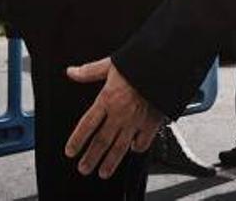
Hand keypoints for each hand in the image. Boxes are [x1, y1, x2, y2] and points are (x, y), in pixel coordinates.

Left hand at [64, 58, 164, 178]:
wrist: (164, 65)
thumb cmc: (138, 64)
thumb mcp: (110, 64)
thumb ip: (89, 71)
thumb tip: (72, 72)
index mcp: (107, 99)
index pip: (87, 125)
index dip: (77, 140)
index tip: (71, 151)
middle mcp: (120, 114)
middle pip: (101, 141)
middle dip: (91, 157)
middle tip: (84, 168)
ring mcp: (136, 121)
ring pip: (119, 148)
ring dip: (110, 162)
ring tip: (103, 172)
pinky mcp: (151, 124)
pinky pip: (142, 143)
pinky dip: (136, 148)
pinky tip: (132, 150)